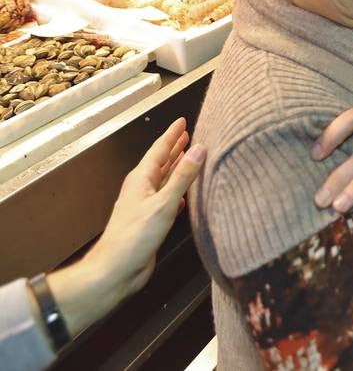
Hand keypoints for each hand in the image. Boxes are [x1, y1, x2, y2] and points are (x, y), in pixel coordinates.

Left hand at [48, 118, 205, 336]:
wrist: (115, 270)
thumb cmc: (135, 236)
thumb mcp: (163, 204)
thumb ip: (182, 177)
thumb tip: (199, 149)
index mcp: (141, 179)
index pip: (159, 149)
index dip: (172, 134)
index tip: (183, 121)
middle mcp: (142, 188)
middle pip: (161, 162)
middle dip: (174, 148)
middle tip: (188, 134)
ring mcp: (144, 205)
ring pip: (163, 180)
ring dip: (176, 169)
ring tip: (189, 158)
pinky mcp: (150, 221)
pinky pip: (166, 198)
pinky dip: (176, 192)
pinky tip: (185, 195)